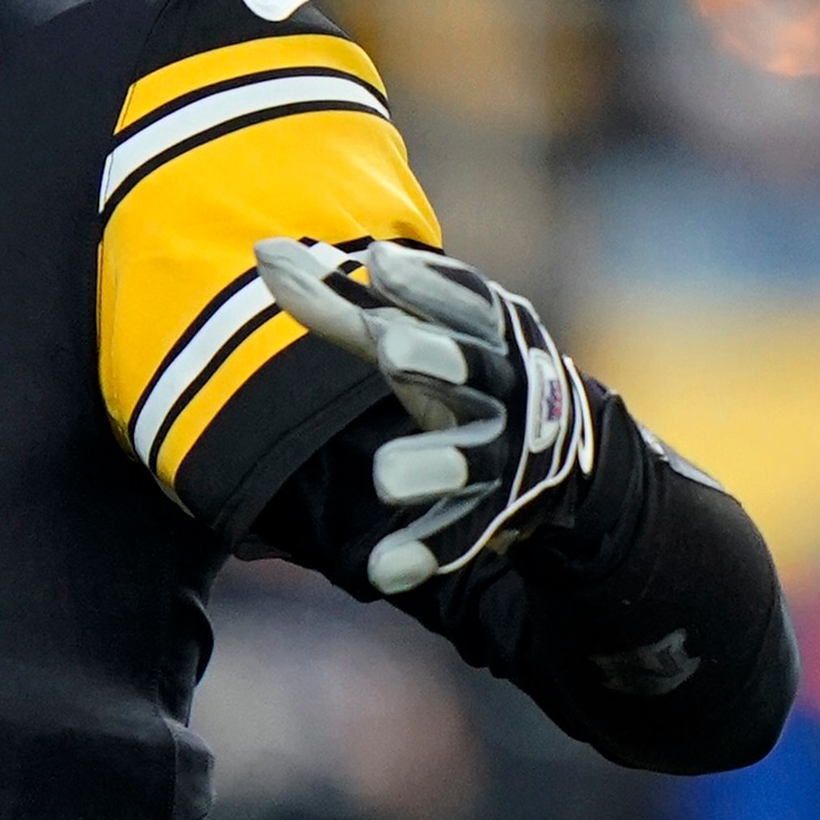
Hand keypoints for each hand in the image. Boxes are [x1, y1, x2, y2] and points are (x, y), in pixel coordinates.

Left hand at [252, 238, 594, 594]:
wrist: (558, 458)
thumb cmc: (455, 375)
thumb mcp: (407, 337)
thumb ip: (338, 304)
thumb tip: (261, 249)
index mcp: (484, 332)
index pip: (462, 301)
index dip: (426, 285)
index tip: (379, 264)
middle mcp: (502, 387)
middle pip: (471, 368)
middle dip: (437, 358)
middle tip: (392, 348)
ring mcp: (502, 454)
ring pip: (468, 458)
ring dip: (431, 463)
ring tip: (386, 475)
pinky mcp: (493, 515)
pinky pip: (459, 534)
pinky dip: (423, 551)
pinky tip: (384, 569)